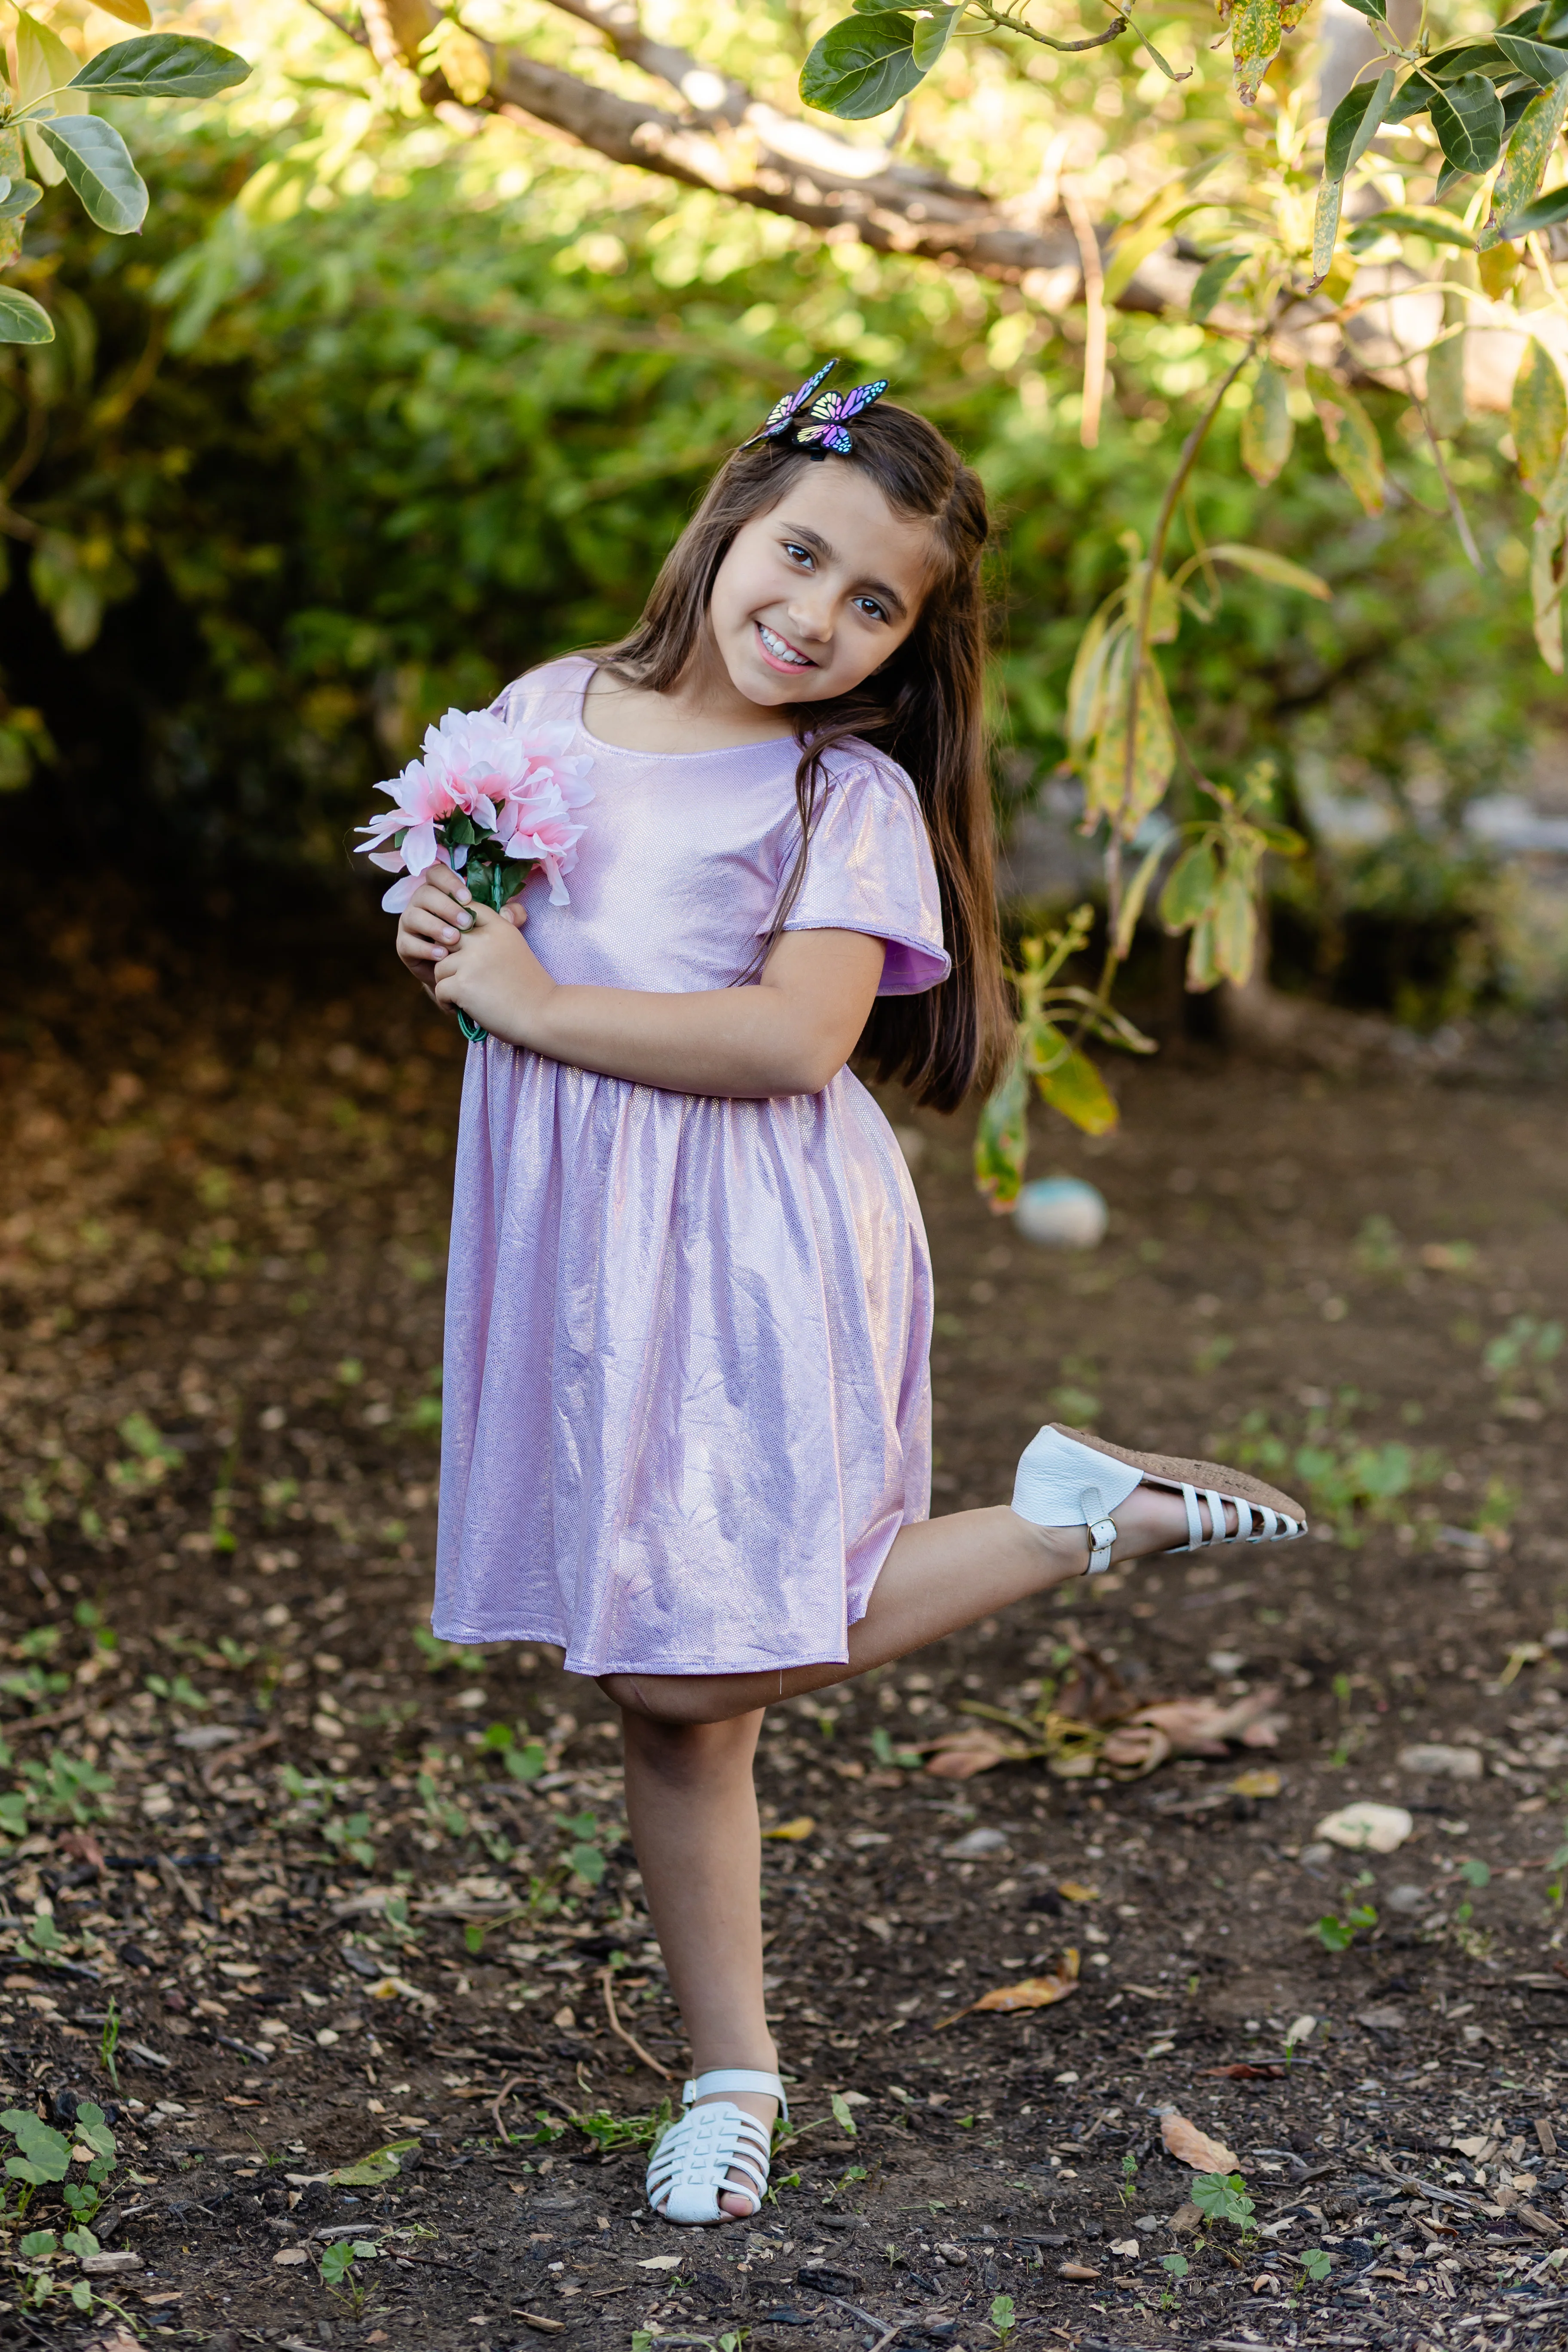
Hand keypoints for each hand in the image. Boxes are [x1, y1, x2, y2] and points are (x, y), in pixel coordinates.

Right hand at [396, 861, 525, 1006]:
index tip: (468, 898)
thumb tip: (516, 913)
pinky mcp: (404, 946)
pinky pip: (408, 943)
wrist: (459, 975)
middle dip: (446, 907)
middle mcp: (421, 904)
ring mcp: (410, 924)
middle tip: (467, 923)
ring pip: (413, 916)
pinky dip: (425, 948)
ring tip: (454, 939)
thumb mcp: (491, 929)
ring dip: (435, 926)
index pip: (436, 874)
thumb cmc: (474, 943)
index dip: (450, 882)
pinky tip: (442, 956)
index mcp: (440, 891)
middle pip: (424, 894)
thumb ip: (505, 918)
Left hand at [431, 898, 555, 1043]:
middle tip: (463, 977)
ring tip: (467, 997)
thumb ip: (493, 936)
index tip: (465, 947)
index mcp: (499, 927)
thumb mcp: (515, 949)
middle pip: (445, 939)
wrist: (542, 1015)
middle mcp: (484, 939)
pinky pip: (439, 990)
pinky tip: (465, 1009)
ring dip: (448, 984)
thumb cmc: (529, 987)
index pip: (467, 910)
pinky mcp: (462, 984)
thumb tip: (460, 932)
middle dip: (449, 959)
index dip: (459, 926)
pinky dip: (447, 1003)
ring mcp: (471, 961)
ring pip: (439, 967)